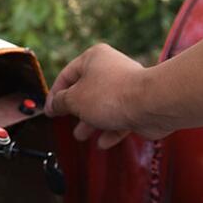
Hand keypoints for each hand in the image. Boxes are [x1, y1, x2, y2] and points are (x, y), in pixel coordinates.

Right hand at [45, 43, 169, 148]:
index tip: (50, 110)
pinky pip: (121, 118)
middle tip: (66, 121)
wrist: (152, 104)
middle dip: (76, 110)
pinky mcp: (139, 105)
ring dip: (92, 123)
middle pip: (87, 90)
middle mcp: (110, 69)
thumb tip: (53, 105)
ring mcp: (127, 87)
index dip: (55, 94)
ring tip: (82, 135)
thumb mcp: (74, 99)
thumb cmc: (112, 95)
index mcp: (93, 59)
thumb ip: (61, 103)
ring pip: (104, 106)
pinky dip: (111, 131)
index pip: (67, 75)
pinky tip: (104, 143)